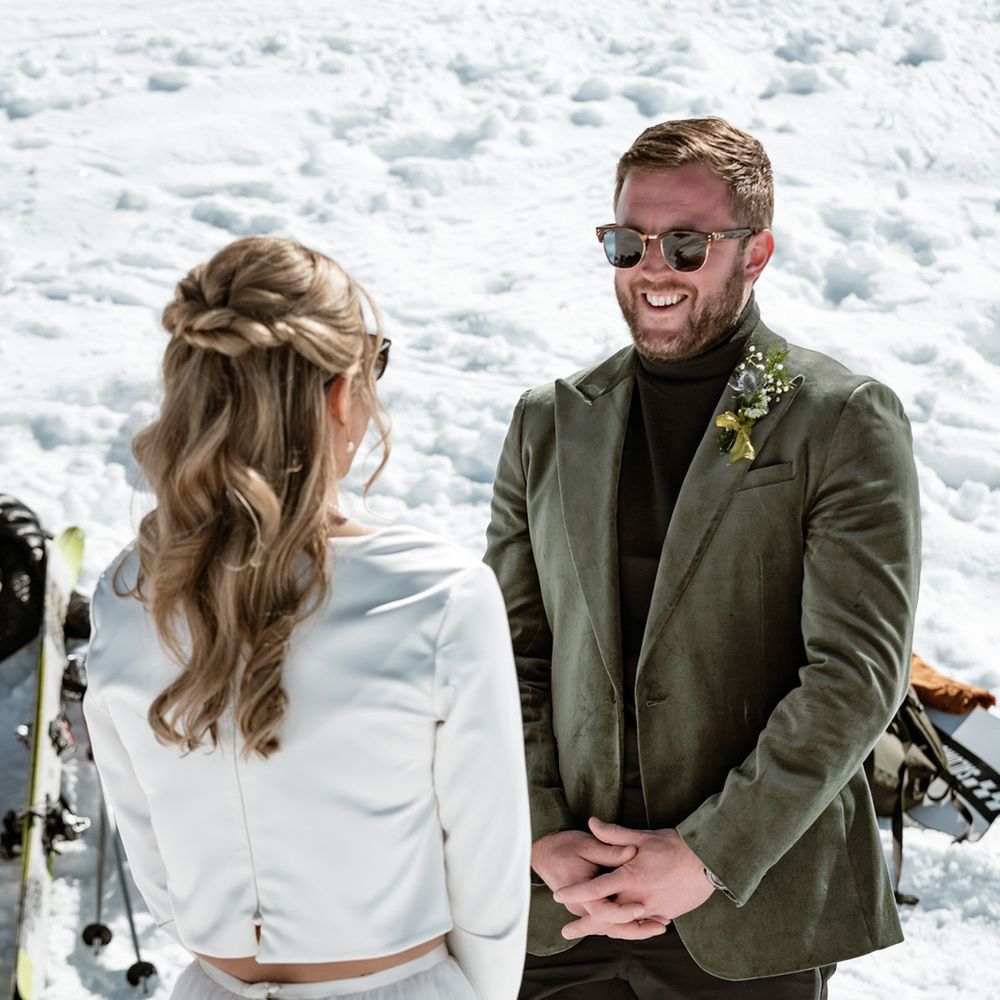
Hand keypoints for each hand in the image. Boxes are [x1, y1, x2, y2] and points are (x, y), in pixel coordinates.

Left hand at [553, 817, 714, 939]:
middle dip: (584, 925)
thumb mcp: (642, 836)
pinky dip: (628, 929)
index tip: (558, 896)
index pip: (595, 888)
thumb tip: (591, 823)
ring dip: (604, 930)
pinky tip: (618, 929)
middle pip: (606, 917)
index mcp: (630, 876)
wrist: (707, 861)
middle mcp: (639, 898)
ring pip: (623, 926)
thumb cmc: (674, 845)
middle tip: (566, 932)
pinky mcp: (665, 915)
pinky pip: (641, 927)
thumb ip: (614, 834)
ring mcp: (652, 909)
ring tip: (589, 932)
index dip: (575, 892)